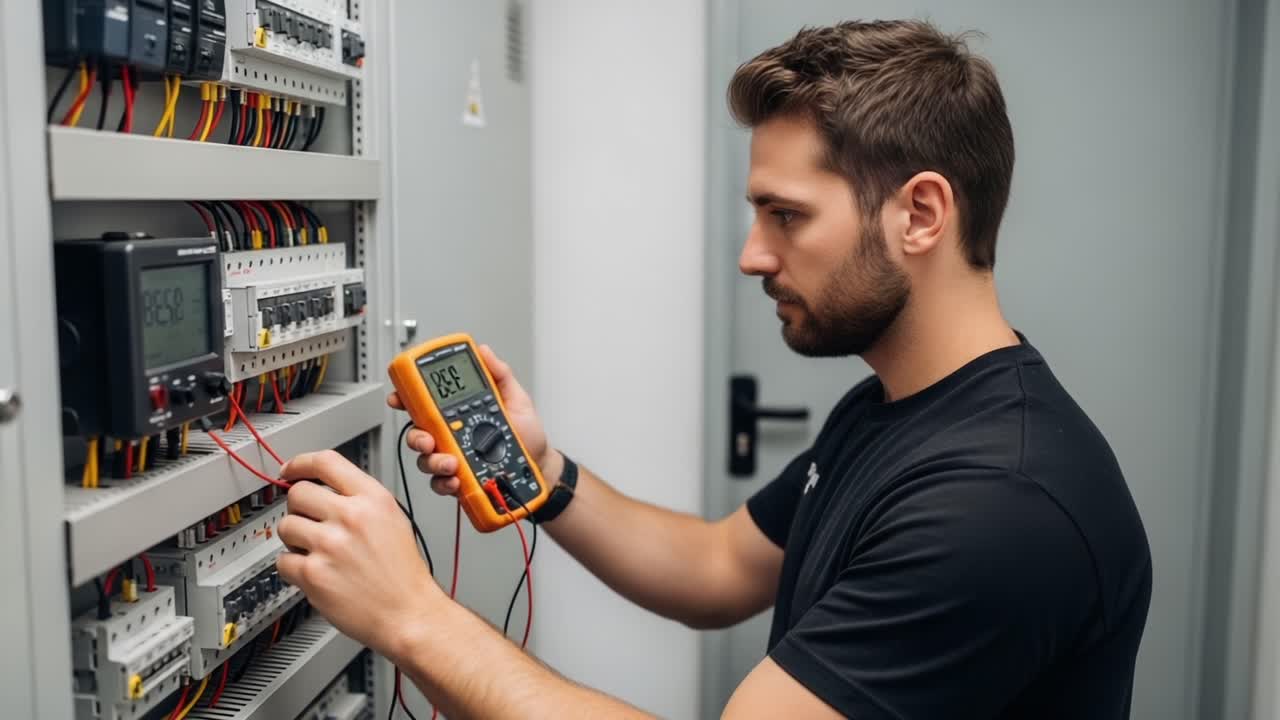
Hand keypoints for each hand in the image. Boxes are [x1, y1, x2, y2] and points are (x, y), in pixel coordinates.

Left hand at [275, 450, 439, 653]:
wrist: (409, 614)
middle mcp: (351, 517)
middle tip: (309, 523)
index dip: (300, 463)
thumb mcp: (392, 519)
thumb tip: (323, 489)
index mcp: (373, 499)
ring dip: (294, 539)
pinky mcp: (314, 574)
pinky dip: (293, 568)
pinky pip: (283, 561)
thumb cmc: (403, 573)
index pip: (326, 462)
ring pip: (285, 526)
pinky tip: (315, 573)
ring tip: (316, 552)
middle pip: (297, 493)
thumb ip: (359, 500)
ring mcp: (330, 545)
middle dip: (298, 509)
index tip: (290, 469)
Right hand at [388, 344, 556, 496]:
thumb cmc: (527, 433)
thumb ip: (499, 375)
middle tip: (429, 440)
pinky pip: (440, 483)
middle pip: (417, 434)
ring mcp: (452, 458)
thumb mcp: (516, 399)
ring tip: (452, 463)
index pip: (425, 403)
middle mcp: (450, 435)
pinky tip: (456, 480)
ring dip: (433, 462)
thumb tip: (483, 352)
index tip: (398, 398)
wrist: (541, 464)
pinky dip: (444, 483)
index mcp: (458, 412)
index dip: (405, 398)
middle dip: (416, 437)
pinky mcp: (459, 480)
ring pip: (426, 460)